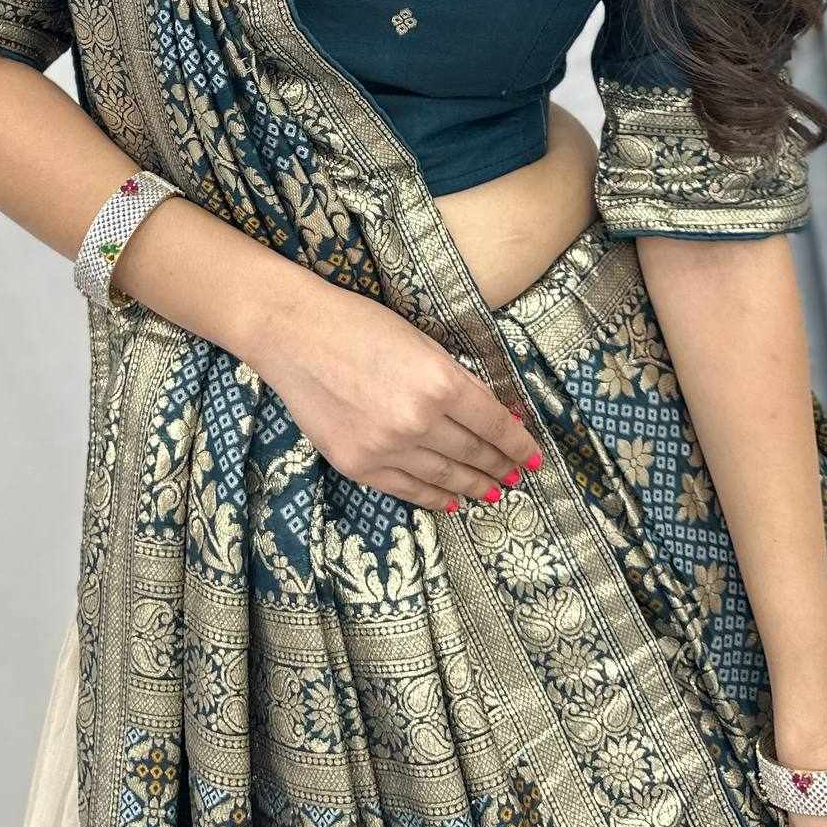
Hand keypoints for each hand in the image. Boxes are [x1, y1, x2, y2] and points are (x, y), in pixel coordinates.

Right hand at [249, 281, 538, 510]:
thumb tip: (493, 415)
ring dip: (473, 487)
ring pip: (444, 478)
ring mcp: (387, 449)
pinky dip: (434, 498)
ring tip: (492, 492)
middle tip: (516, 476)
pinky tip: (450, 501)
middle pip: (473, 454)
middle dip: (499, 467)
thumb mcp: (422, 342)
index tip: (533, 458)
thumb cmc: (360, 325)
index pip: (494, 424)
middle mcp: (419, 421)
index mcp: (440, 383)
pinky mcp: (359, 465)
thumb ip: (456, 381)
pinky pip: (407, 489)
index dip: (518, 444)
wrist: (293, 335)